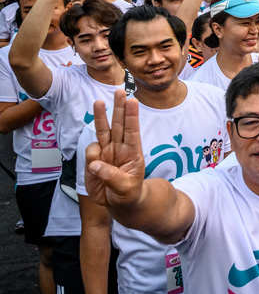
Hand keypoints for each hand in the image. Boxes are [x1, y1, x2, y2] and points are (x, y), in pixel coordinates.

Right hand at [84, 91, 145, 208]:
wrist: (119, 203)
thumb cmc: (128, 194)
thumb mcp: (126, 188)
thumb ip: (112, 177)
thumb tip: (95, 164)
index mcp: (133, 152)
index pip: (133, 130)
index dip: (132, 116)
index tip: (133, 100)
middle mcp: (120, 148)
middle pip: (119, 124)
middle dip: (118, 107)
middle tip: (119, 90)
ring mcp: (107, 152)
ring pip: (104, 130)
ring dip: (101, 116)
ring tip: (99, 102)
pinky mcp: (95, 159)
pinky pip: (91, 151)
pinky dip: (91, 155)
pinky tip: (95, 167)